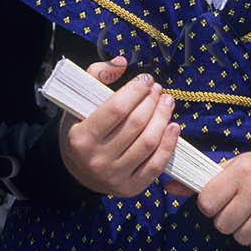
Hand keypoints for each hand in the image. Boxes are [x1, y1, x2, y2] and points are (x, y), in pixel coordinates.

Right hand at [59, 56, 180, 195]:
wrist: (76, 171)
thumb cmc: (81, 129)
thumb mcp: (78, 102)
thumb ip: (96, 76)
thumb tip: (121, 62)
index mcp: (81, 137)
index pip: (116, 109)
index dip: (136, 91)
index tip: (146, 80)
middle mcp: (97, 159)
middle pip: (136, 124)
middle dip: (152, 102)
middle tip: (158, 89)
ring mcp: (114, 176)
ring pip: (148, 143)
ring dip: (163, 118)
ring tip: (167, 103)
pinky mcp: (130, 188)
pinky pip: (156, 165)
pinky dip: (169, 144)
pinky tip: (173, 127)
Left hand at [169, 150, 250, 250]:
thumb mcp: (232, 168)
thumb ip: (200, 180)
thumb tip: (168, 186)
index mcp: (242, 171)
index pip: (207, 203)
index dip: (210, 206)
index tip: (221, 201)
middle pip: (223, 225)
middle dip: (227, 220)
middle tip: (240, 209)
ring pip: (242, 238)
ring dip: (244, 232)